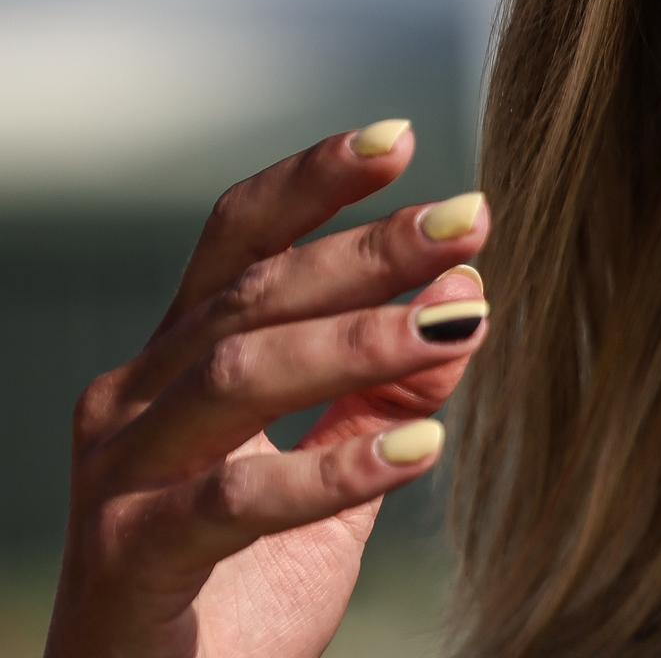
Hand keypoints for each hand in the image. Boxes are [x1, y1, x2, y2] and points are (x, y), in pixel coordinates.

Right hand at [44, 120, 491, 657]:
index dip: (314, 183)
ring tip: (463, 314)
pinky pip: (233, 497)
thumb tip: (468, 297)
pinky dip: (333, 468)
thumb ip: (384, 394)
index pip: (241, 242)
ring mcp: (120, 478)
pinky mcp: (128, 559)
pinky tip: (425, 445)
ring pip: (240, 375)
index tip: (404, 137)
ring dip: (361, 338)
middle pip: (255, 295)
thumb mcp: (330, 479)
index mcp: (177, 367)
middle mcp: (135, 401)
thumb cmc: (236, 591)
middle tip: (472, 216)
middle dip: (369, 249)